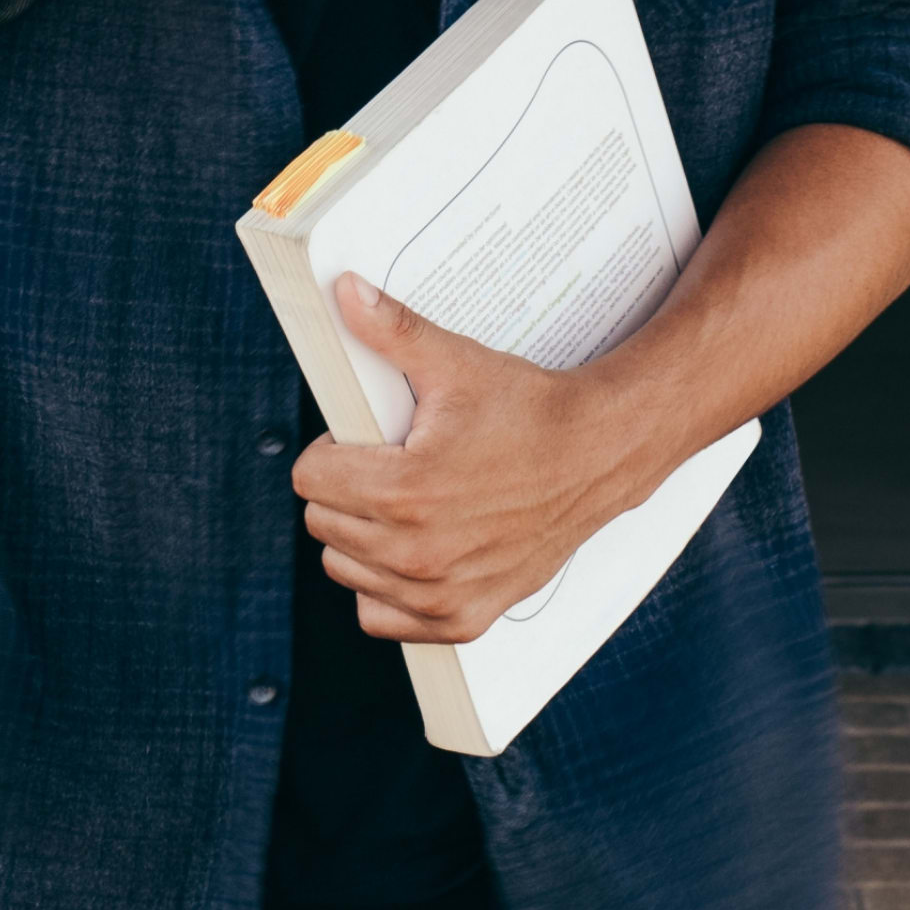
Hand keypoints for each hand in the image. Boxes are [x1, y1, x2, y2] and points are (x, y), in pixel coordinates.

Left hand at [291, 277, 665, 645]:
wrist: (599, 455)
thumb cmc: (528, 409)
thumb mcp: (456, 363)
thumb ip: (392, 330)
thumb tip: (345, 291)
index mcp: (404, 491)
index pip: (310, 479)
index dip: (333, 449)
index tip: (368, 439)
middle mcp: (417, 554)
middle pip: (322, 524)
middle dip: (346, 489)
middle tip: (393, 465)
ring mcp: (441, 593)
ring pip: (346, 569)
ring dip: (363, 538)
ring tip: (407, 503)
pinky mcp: (464, 618)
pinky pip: (383, 616)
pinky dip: (389, 588)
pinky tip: (416, 549)